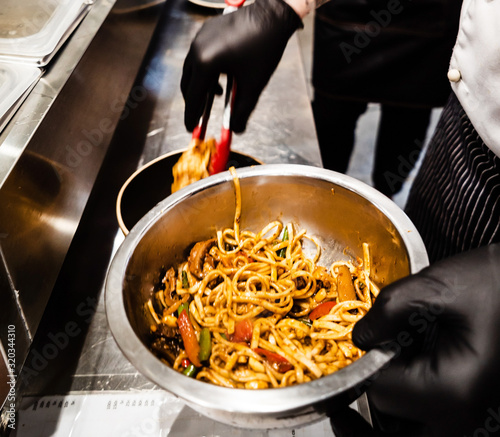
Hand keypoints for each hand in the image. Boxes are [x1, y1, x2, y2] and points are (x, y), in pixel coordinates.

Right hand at [181, 0, 301, 132]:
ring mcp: (200, 37)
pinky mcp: (206, 31)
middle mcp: (198, 48)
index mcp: (206, 62)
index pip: (193, 97)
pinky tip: (219, 76)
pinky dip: (204, 70)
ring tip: (214, 96)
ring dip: (200, 85)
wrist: (273, 16)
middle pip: (188, 83)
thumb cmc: (264, 47)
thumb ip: (243, 112)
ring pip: (192, 69)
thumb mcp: (253, 86)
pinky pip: (198, 55)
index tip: (191, 128)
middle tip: (200, 116)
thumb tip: (236, 129)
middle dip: (193, 102)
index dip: (191, 115)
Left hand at [332, 244, 499, 435]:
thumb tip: (361, 338)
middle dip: (366, 416)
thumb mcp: (435, 287)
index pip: (380, 394)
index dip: (360, 370)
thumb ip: (387, 311)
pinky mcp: (475, 410)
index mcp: (452, 389)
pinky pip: (431, 427)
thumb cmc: (496, 284)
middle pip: (394, 435)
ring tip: (376, 388)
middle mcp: (465, 416)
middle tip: (342, 409)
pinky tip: (402, 387)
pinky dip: (408, 417)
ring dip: (388, 418)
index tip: (358, 351)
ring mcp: (475, 418)